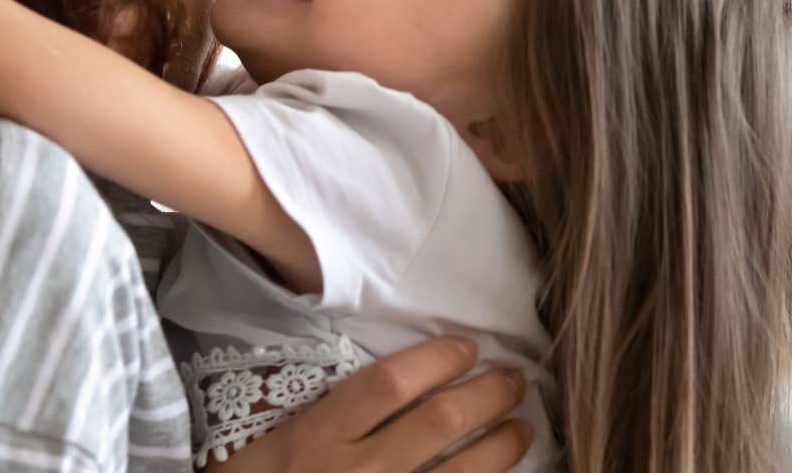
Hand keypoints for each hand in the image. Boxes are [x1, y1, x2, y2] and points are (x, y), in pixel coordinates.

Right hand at [209, 337, 533, 472]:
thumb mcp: (271, 441)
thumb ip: (320, 412)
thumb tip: (386, 377)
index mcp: (316, 439)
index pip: (389, 384)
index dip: (437, 359)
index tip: (467, 345)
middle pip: (439, 422)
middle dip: (487, 393)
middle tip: (513, 377)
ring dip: (502, 446)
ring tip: (521, 426)